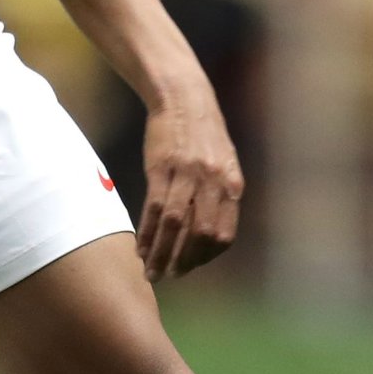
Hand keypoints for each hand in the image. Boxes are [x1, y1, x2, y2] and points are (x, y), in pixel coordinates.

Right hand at [135, 94, 243, 280]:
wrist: (182, 97)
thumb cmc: (203, 132)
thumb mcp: (223, 163)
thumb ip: (219, 195)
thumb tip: (209, 231)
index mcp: (232, 185)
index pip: (223, 235)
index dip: (206, 257)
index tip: (190, 266)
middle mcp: (213, 183)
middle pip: (200, 235)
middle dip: (184, 262)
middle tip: (170, 276)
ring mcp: (186, 175)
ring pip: (175, 226)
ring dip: (161, 253)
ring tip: (151, 270)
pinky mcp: (161, 168)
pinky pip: (155, 208)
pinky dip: (147, 232)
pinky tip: (140, 245)